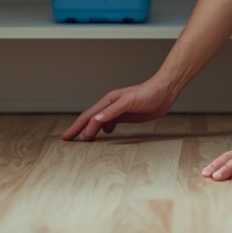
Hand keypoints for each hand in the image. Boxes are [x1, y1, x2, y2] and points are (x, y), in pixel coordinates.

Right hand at [60, 77, 176, 141]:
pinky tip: (105, 135)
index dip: (76, 127)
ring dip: (89, 131)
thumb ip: (113, 111)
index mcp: (108, 101)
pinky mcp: (126, 115)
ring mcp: (117, 111)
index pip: (88, 117)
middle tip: (66, 140)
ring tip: (81, 141)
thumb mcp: (129, 102)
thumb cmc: (149, 93)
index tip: (67, 138)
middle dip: (77, 129)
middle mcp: (110, 106)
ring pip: (98, 122)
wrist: (165, 91)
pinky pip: (110, 123)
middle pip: (89, 119)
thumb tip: (95, 120)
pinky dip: (103, 130)